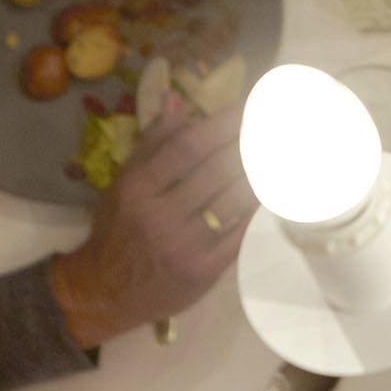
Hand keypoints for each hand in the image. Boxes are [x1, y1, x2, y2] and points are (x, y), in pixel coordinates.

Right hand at [48, 109, 254, 349]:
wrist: (105, 292)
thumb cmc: (117, 229)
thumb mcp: (123, 182)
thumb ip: (153, 141)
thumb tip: (177, 99)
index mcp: (138, 188)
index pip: (189, 147)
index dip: (224, 123)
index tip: (250, 105)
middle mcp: (161, 215)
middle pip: (218, 170)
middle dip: (252, 143)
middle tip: (278, 122)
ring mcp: (185, 245)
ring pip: (235, 200)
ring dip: (264, 172)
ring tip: (285, 149)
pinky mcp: (205, 270)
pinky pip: (241, 232)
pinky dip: (260, 209)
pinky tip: (275, 189)